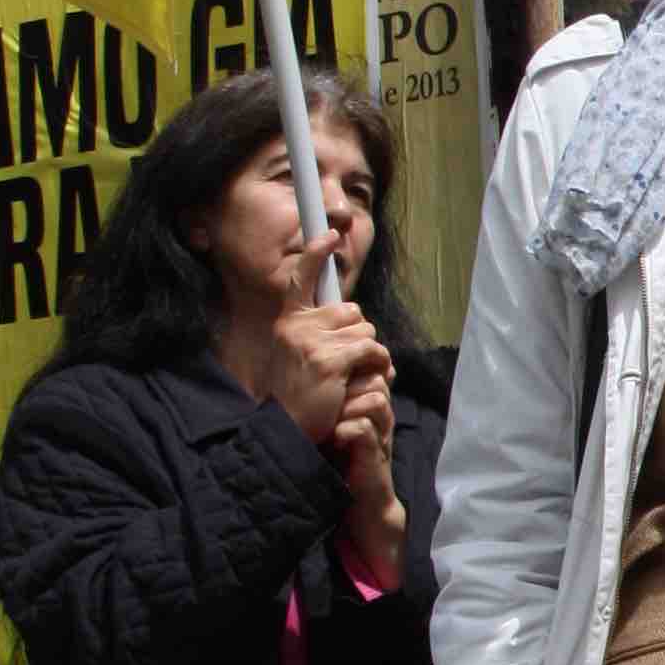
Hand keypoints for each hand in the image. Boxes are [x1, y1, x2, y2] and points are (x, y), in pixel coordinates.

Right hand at [269, 236, 392, 444]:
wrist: (287, 430)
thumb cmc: (299, 396)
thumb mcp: (298, 356)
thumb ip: (317, 332)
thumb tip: (351, 315)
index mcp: (288, 322)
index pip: (301, 278)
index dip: (316, 253)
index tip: (330, 234)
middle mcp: (298, 327)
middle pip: (351, 311)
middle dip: (358, 334)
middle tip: (349, 361)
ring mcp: (313, 342)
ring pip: (365, 329)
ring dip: (369, 352)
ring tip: (354, 374)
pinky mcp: (331, 360)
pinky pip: (372, 348)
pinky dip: (377, 363)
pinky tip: (365, 377)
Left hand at [333, 369, 406, 581]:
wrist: (361, 503)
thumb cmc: (344, 463)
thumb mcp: (336, 426)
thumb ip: (332, 404)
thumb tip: (308, 377)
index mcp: (372, 404)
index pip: (370, 370)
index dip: (350, 374)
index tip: (326, 389)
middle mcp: (382, 415)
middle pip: (374, 379)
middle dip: (348, 388)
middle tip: (329, 406)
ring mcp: (382, 432)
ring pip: (374, 399)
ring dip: (348, 407)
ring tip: (332, 423)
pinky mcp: (377, 453)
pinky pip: (363, 426)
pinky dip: (346, 430)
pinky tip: (336, 439)